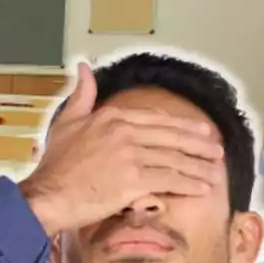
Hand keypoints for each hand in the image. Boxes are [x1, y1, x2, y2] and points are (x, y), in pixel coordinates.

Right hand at [19, 62, 224, 237]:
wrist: (47, 194)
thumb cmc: (54, 165)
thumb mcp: (66, 122)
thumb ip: (81, 95)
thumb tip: (84, 68)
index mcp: (111, 116)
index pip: (156, 118)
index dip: (181, 125)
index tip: (198, 130)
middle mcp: (124, 132)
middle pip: (172, 136)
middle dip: (198, 144)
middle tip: (216, 150)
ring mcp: (130, 155)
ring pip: (174, 158)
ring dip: (199, 166)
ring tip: (214, 172)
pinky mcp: (133, 180)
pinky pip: (169, 179)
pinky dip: (189, 184)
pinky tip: (202, 187)